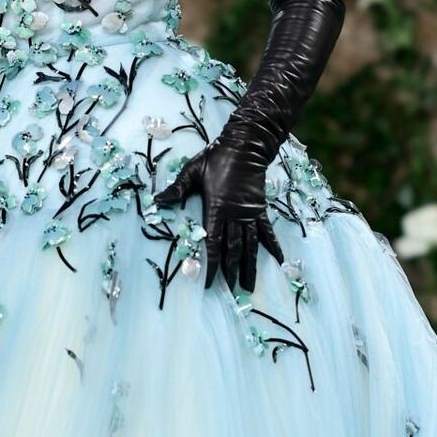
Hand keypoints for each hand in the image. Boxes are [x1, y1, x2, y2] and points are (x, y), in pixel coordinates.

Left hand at [153, 141, 283, 293]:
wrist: (246, 145)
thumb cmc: (217, 156)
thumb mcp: (192, 170)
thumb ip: (177, 189)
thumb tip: (157, 202)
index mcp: (217, 208)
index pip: (213, 244)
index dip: (211, 265)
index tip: (209, 283)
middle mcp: (235, 215)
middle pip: (233, 249)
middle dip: (231, 271)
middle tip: (232, 292)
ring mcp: (250, 213)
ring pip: (250, 245)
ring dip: (250, 267)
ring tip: (249, 286)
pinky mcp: (260, 209)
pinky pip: (267, 232)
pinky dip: (272, 246)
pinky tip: (278, 260)